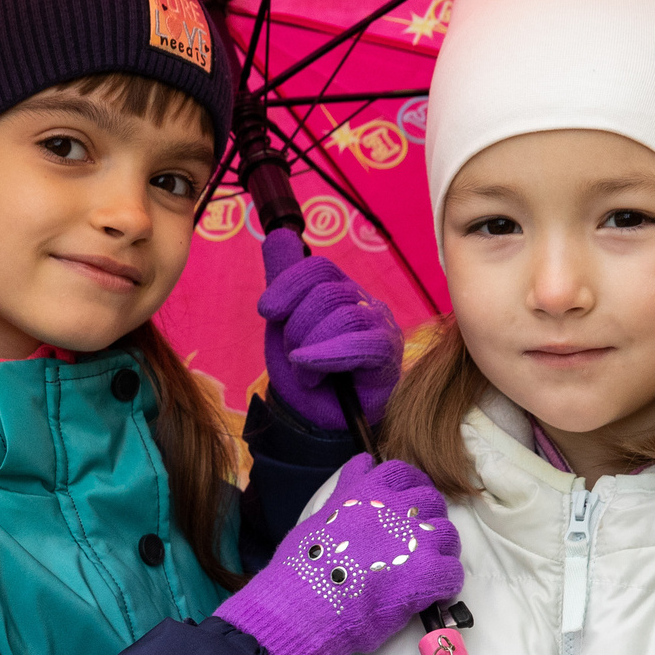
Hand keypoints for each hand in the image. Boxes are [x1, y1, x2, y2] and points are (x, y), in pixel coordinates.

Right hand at [215, 454, 462, 654]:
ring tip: (427, 569)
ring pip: (448, 535)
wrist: (303, 605)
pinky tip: (432, 595)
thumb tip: (362, 465)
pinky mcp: (426, 574)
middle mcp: (396, 509)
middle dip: (428, 518)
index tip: (408, 505)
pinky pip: (453, 573)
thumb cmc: (302, 565)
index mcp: (369, 492)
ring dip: (441, 550)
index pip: (404, 474)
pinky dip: (446, 584)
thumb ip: (348, 490)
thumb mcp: (320, 514)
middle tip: (416, 542)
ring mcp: (415, 540)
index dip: (411, 488)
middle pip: (432, 502)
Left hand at [259, 228, 403, 432]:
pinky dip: (327, 355)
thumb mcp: (285, 323)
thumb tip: (278, 236)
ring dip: (309, 346)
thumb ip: (284, 279)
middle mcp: (363, 302)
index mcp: (338, 289)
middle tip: (293, 355)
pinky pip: (362, 344)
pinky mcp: (388, 356)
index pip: (317, 268)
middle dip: (297, 326)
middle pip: (327, 291)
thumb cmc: (306, 370)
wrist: (316, 418)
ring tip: (304, 372)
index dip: (288, 285)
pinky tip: (309, 369)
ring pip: (343, 315)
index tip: (266, 310)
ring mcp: (379, 327)